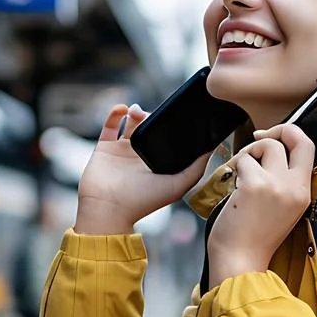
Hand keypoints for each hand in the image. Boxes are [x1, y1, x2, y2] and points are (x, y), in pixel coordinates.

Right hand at [74, 104, 213, 234]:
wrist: (110, 207)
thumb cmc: (144, 201)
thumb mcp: (179, 185)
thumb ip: (196, 168)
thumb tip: (211, 147)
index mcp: (158, 164)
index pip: (168, 139)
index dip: (172, 126)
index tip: (177, 114)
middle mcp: (141, 157)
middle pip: (150, 127)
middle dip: (153, 116)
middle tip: (155, 114)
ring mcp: (122, 151)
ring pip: (131, 123)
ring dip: (136, 111)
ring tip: (137, 112)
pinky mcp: (105, 147)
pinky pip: (111, 124)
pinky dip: (116, 112)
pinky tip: (124, 109)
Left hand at [206, 124, 314, 286]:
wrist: (241, 260)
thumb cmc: (255, 237)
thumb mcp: (283, 208)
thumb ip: (284, 181)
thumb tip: (272, 150)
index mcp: (304, 192)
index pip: (309, 147)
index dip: (292, 133)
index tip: (274, 136)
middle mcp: (295, 186)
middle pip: (294, 137)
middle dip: (275, 130)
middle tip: (257, 138)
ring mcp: (276, 185)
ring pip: (265, 146)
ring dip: (248, 154)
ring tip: (241, 175)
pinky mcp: (255, 185)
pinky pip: (244, 160)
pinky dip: (235, 169)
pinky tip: (233, 188)